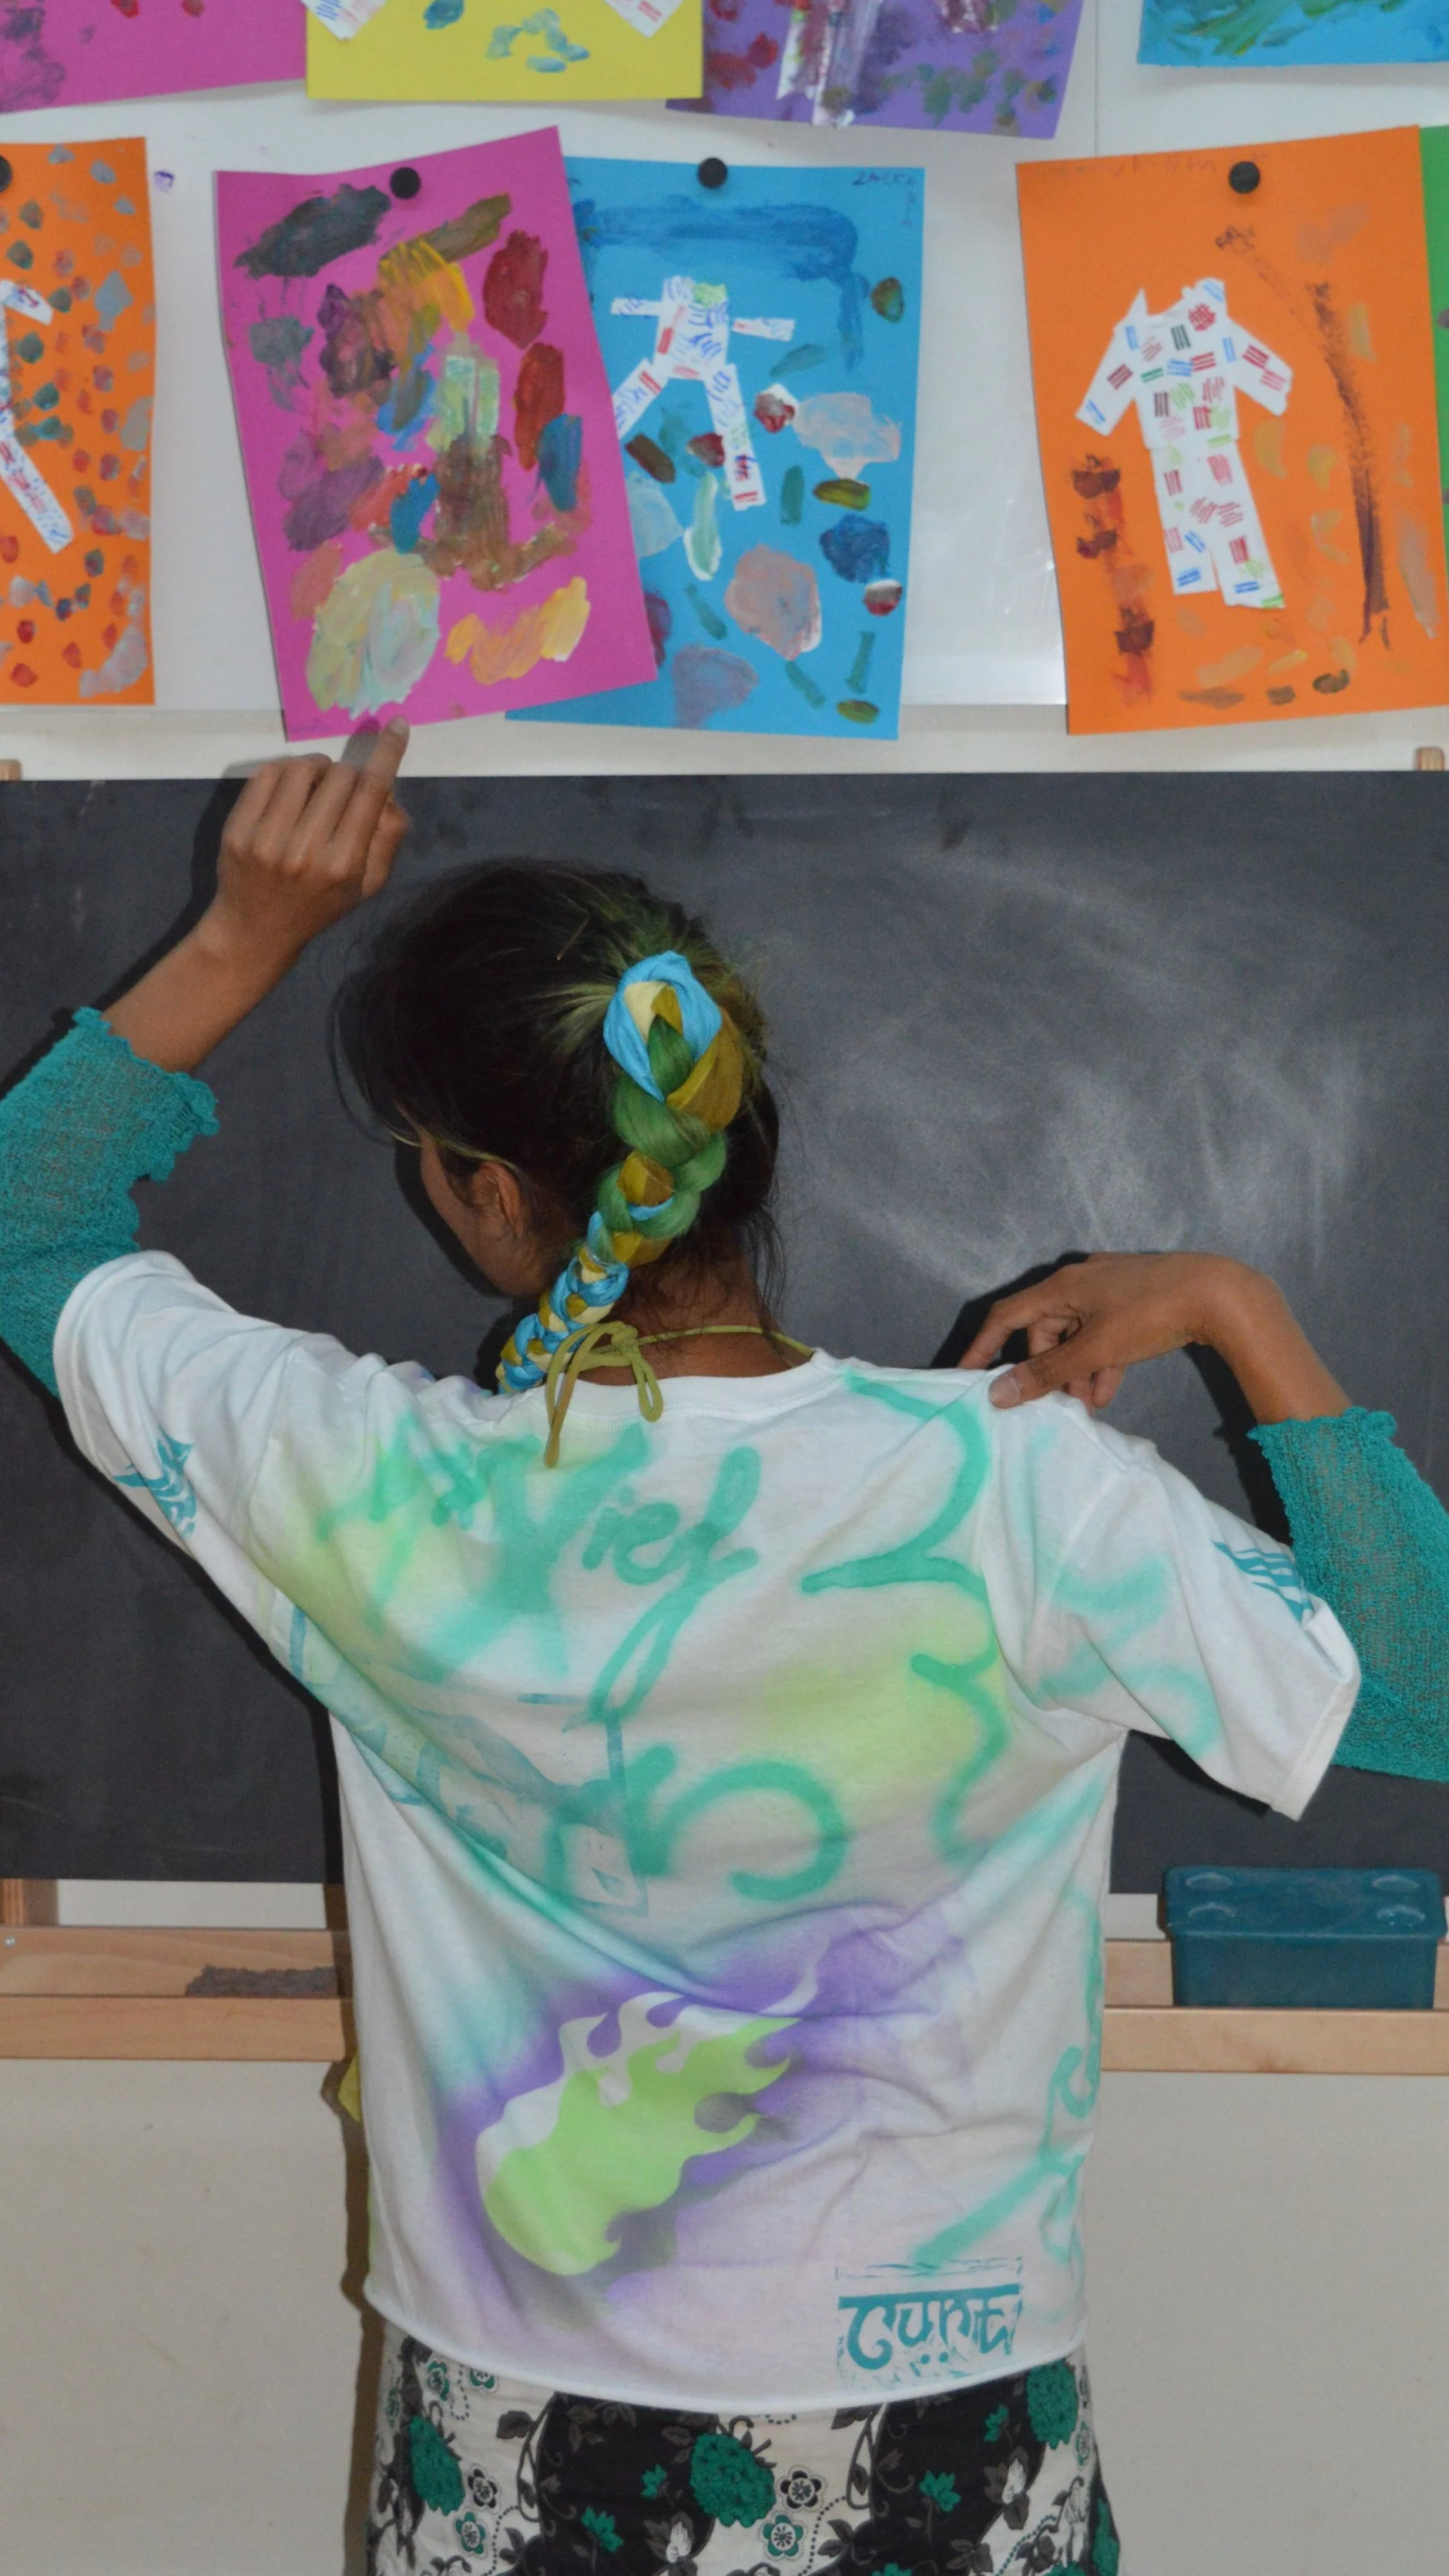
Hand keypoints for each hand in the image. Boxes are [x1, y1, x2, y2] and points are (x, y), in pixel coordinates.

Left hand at [106, 724, 410, 1074]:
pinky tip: (289, 789)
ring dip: (315, 768)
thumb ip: (387, 838)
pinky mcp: (238, 830)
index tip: (396, 724)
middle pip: (340, 777)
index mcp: (343, 864)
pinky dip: (284, 771)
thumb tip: (389, 790)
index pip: (371, 793)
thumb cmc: (319, 906)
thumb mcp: (367, 886)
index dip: (387, 754)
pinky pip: (267, 775)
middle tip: (342, 791)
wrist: (256, 931)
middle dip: (348, 774)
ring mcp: (267, 839)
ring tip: (315, 786)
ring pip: (301, 769)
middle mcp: (305, 850)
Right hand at [957, 1250, 1349, 1425]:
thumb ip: (1046, 1374)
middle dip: (1047, 1371)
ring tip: (1088, 1405)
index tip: (967, 1377)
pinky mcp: (1134, 1300)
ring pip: (1076, 1335)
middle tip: (1056, 1406)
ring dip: (1076, 1371)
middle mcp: (1079, 1281)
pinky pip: (1103, 1333)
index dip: (983, 1347)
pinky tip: (1109, 1389)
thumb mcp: (1094, 1349)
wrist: (1219, 1293)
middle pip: (1044, 1331)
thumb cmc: (1150, 1314)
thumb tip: (997, 1393)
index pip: (1006, 1317)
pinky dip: (1100, 1361)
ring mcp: (1108, 1289)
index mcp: (1062, 1286)